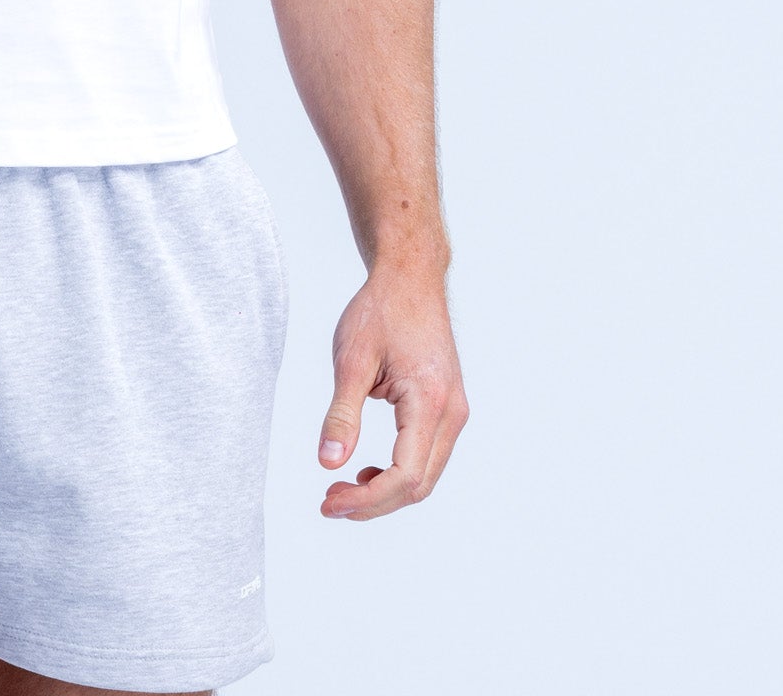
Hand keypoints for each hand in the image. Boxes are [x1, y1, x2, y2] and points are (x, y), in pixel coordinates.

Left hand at [317, 258, 467, 520]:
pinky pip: (427, 456)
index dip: (367, 499)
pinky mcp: (448, 408)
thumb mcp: (351, 359)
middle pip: (418, 485)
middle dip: (374, 503)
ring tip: (343, 489)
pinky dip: (399, 473)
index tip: (328, 502)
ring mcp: (455, 412)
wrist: (410, 278)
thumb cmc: (380, 311)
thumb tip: (328, 463)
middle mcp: (452, 413)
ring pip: (426, 475)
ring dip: (387, 492)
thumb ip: (341, 414)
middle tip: (329, 502)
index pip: (405, 475)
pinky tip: (367, 470)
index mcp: (430, 402)